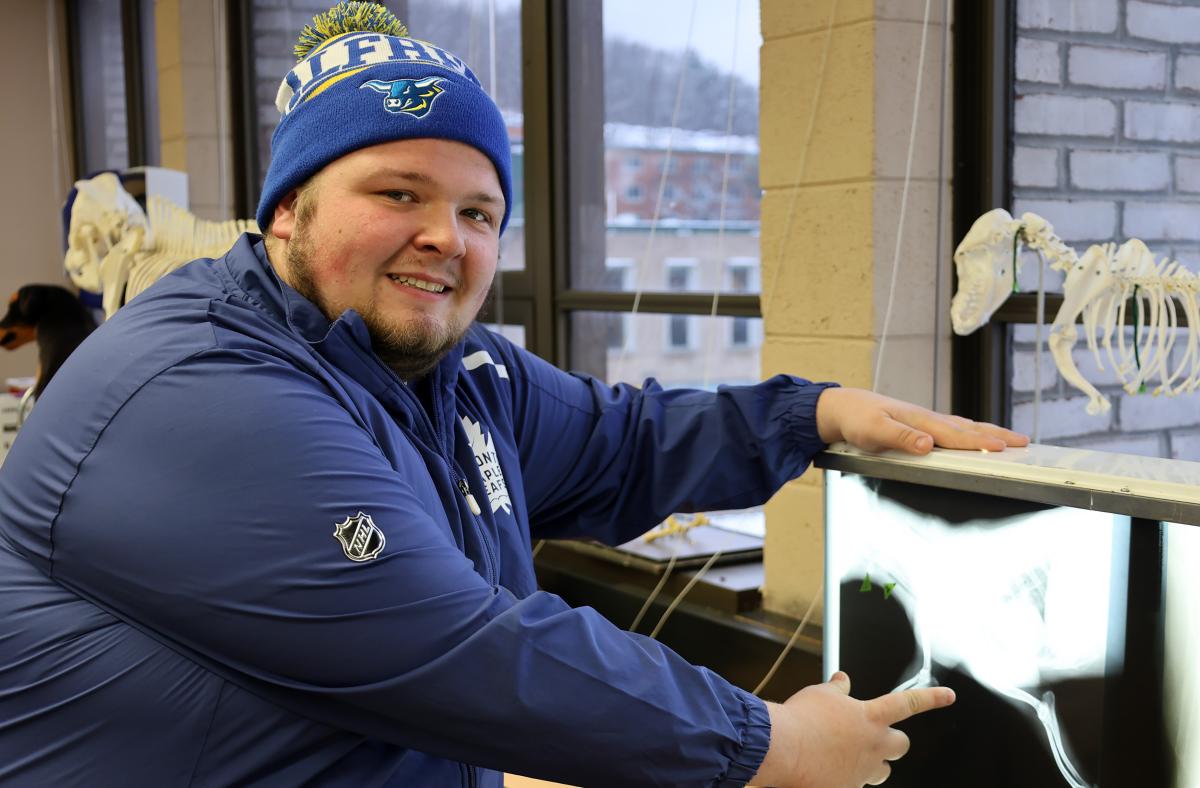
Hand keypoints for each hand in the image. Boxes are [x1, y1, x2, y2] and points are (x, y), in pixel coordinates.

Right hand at [749, 672, 955, 786]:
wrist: (782, 749)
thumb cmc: (800, 719)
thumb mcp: (819, 695)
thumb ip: (837, 690)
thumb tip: (842, 680)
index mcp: (869, 716)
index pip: (908, 703)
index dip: (931, 698)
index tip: (949, 696)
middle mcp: (872, 744)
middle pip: (901, 745)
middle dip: (893, 742)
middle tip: (875, 738)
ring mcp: (862, 770)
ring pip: (882, 771)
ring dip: (871, 764)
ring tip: (848, 757)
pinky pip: (854, 785)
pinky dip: (844, 777)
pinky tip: (826, 769)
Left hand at [815, 387, 1028, 454]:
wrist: (843, 407)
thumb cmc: (858, 420)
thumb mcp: (875, 432)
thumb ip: (902, 439)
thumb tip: (929, 444)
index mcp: (921, 422)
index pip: (956, 435)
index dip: (980, 443)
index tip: (1004, 447)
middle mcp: (928, 420)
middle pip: (968, 428)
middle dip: (997, 435)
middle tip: (1024, 442)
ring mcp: (926, 421)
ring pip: (964, 427)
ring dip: (988, 432)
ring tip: (1011, 439)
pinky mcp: (921, 424)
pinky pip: (953, 429)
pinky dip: (971, 432)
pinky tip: (977, 436)